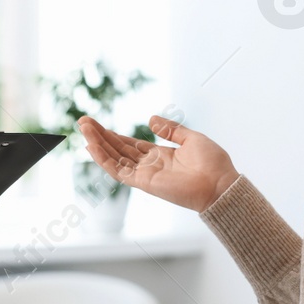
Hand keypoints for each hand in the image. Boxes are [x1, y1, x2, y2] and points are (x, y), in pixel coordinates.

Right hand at [78, 115, 239, 212]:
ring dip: (97, 144)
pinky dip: (104, 160)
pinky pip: (118, 171)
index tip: (97, 124)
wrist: (220, 184)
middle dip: (100, 136)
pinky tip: (91, 147)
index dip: (113, 135)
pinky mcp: (143, 182)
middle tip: (83, 122)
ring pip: (114, 159)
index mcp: (160, 156)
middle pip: (117, 150)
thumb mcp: (191, 138)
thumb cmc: (212, 163)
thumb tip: (151, 119)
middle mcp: (149, 166)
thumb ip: (170, 129)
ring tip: (83, 128)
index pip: (129, 144)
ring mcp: (144, 175)